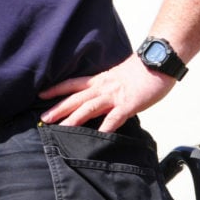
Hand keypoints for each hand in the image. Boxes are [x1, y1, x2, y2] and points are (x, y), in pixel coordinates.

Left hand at [38, 54, 176, 132]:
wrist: (158, 63)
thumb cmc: (141, 71)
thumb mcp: (116, 77)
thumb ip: (106, 87)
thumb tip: (99, 99)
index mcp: (99, 80)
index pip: (72, 84)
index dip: (56, 89)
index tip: (41, 95)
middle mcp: (102, 87)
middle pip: (75, 98)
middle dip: (58, 108)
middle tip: (43, 118)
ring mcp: (114, 96)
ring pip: (89, 108)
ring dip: (73, 119)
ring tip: (61, 129)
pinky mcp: (128, 104)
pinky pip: (114, 118)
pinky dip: (106, 128)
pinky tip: (98, 137)